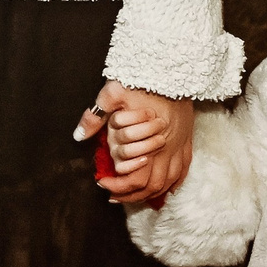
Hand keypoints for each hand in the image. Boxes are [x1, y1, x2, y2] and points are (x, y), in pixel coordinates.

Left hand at [81, 81, 193, 206]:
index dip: (118, 186)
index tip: (103, 183)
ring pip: (169, 181)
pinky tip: (167, 187)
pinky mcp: (187, 139)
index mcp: (147, 141)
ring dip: (152, 193)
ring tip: (136, 196)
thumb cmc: (142, 81)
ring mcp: (179, 145)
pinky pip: (184, 168)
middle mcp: (166, 148)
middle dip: (132, 195)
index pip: (135, 177)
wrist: (173, 70)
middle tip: (114, 196)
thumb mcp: (112, 94)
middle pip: (152, 186)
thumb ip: (95, 116)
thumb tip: (79, 135)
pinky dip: (174, 182)